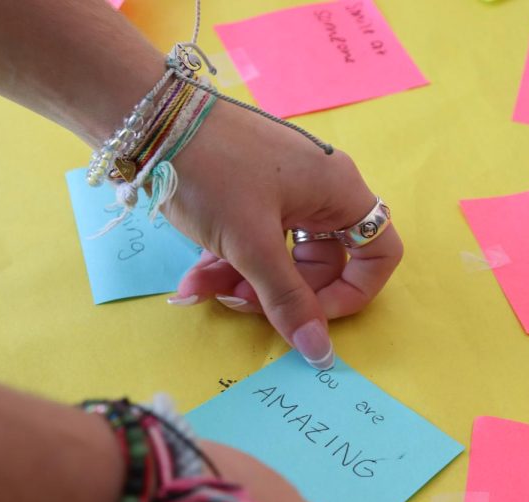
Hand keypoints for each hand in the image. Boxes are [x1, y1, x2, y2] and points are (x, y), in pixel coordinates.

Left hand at [165, 102, 403, 368]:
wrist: (150, 119)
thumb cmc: (215, 174)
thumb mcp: (251, 244)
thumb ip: (287, 300)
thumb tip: (320, 354)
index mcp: (339, 192)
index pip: (379, 253)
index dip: (353, 293)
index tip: (312, 316)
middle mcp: (320, 190)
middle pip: (324, 263)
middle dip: (282, 293)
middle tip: (241, 302)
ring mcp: (283, 190)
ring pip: (281, 257)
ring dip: (245, 283)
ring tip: (204, 290)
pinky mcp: (250, 193)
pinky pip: (254, 240)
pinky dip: (227, 263)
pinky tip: (192, 282)